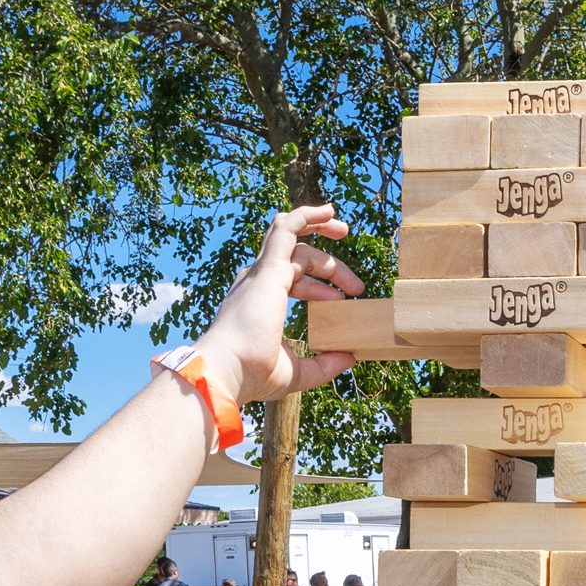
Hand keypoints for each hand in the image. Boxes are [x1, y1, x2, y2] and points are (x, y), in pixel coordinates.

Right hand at [198, 204, 364, 404]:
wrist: (228, 370)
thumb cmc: (252, 374)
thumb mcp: (297, 372)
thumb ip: (323, 364)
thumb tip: (349, 358)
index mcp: (259, 301)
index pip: (291, 280)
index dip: (319, 288)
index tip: (343, 301)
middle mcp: (257, 281)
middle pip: (296, 258)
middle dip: (328, 265)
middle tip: (356, 286)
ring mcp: (262, 272)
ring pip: (293, 238)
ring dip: (320, 231)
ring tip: (345, 230)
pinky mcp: (269, 267)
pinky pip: (286, 228)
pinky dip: (306, 215)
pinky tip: (328, 210)